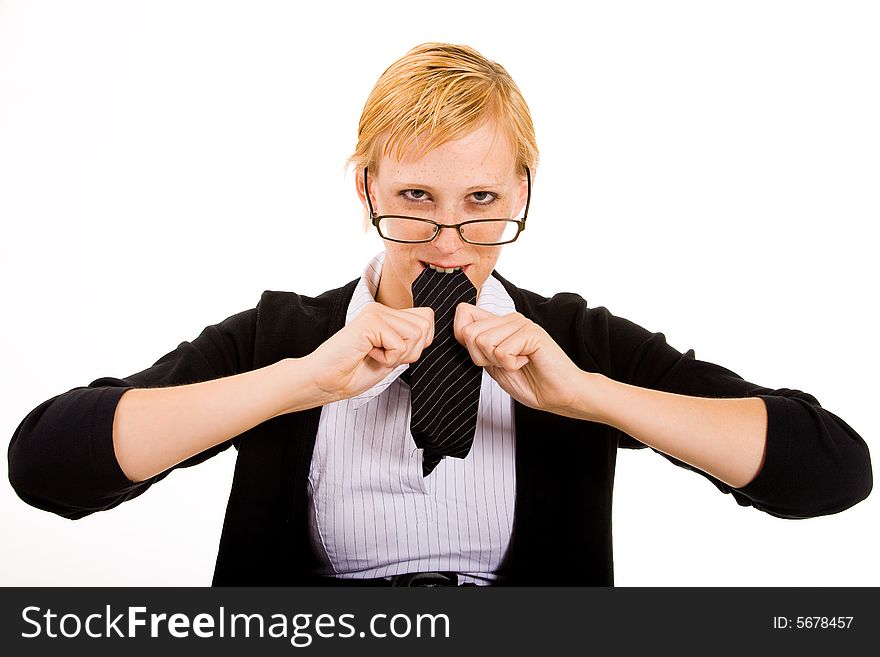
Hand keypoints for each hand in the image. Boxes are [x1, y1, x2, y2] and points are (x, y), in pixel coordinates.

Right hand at [302, 302, 433, 402]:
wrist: (325, 381)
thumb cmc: (354, 373)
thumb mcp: (393, 356)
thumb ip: (410, 339)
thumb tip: (429, 326)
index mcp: (387, 314)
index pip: (427, 318)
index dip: (418, 343)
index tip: (392, 354)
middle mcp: (381, 308)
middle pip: (425, 325)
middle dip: (411, 351)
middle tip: (383, 356)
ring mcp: (375, 312)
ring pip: (416, 334)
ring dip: (398, 355)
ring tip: (374, 355)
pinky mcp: (370, 321)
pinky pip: (400, 345)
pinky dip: (387, 359)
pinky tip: (366, 355)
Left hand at [453, 303, 584, 413]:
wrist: (559, 395)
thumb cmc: (531, 382)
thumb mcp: (493, 365)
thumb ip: (478, 347)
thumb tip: (461, 329)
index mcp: (499, 324)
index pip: (463, 313)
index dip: (462, 337)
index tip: (484, 356)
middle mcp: (509, 318)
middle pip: (469, 333)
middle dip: (481, 358)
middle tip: (506, 363)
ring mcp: (521, 323)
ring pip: (484, 342)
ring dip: (498, 362)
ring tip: (518, 363)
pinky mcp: (531, 332)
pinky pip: (502, 352)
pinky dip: (512, 366)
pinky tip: (527, 362)